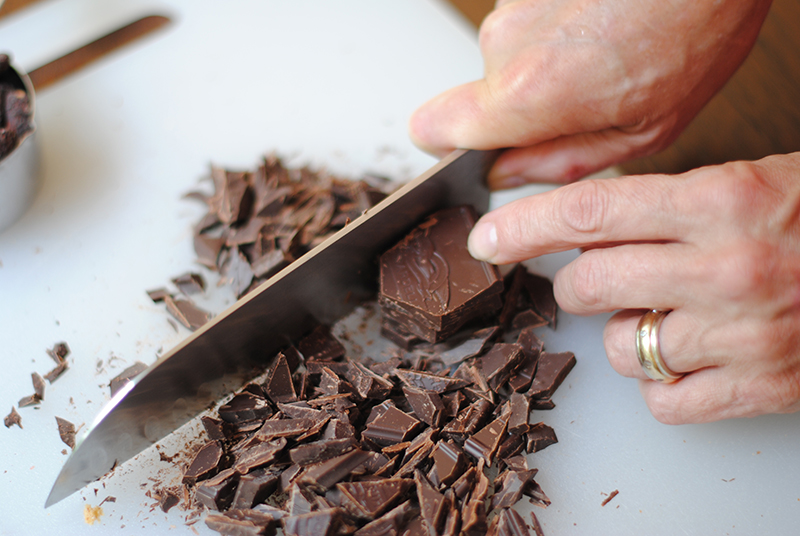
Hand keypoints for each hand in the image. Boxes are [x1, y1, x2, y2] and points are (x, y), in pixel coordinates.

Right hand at [410, 0, 771, 187]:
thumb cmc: (694, 29)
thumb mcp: (641, 130)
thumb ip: (561, 163)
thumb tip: (509, 175)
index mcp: (524, 93)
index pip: (430, 128)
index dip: (448, 145)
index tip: (481, 150)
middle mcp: (505, 41)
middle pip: (482, 92)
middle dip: (524, 103)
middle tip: (586, 98)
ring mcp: (515, 1)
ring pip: (510, 53)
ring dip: (548, 61)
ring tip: (607, 54)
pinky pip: (531, 18)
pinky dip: (561, 27)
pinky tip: (605, 25)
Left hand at [467, 153, 799, 422]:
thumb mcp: (745, 182)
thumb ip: (664, 205)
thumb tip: (581, 228)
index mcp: (722, 201)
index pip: (590, 213)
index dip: (525, 227)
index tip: (488, 240)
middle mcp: (727, 269)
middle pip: (589, 283)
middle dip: (577, 282)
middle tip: (595, 275)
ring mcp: (742, 335)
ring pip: (620, 346)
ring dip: (625, 330)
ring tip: (667, 312)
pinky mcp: (759, 388)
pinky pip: (662, 400)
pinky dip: (659, 382)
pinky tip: (683, 355)